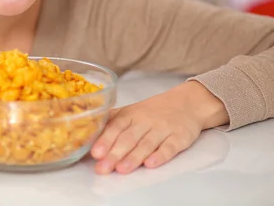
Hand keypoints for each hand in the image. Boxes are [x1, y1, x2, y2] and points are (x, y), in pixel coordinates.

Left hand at [90, 81, 227, 174]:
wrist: (186, 104)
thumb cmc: (152, 112)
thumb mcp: (130, 112)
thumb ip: (111, 122)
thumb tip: (87, 134)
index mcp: (130, 115)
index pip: (115, 127)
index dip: (104, 140)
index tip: (95, 153)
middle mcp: (145, 121)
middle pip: (128, 138)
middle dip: (114, 153)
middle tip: (103, 167)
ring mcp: (162, 129)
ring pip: (146, 144)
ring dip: (134, 157)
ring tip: (122, 169)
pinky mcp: (179, 137)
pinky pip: (169, 147)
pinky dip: (160, 156)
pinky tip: (151, 164)